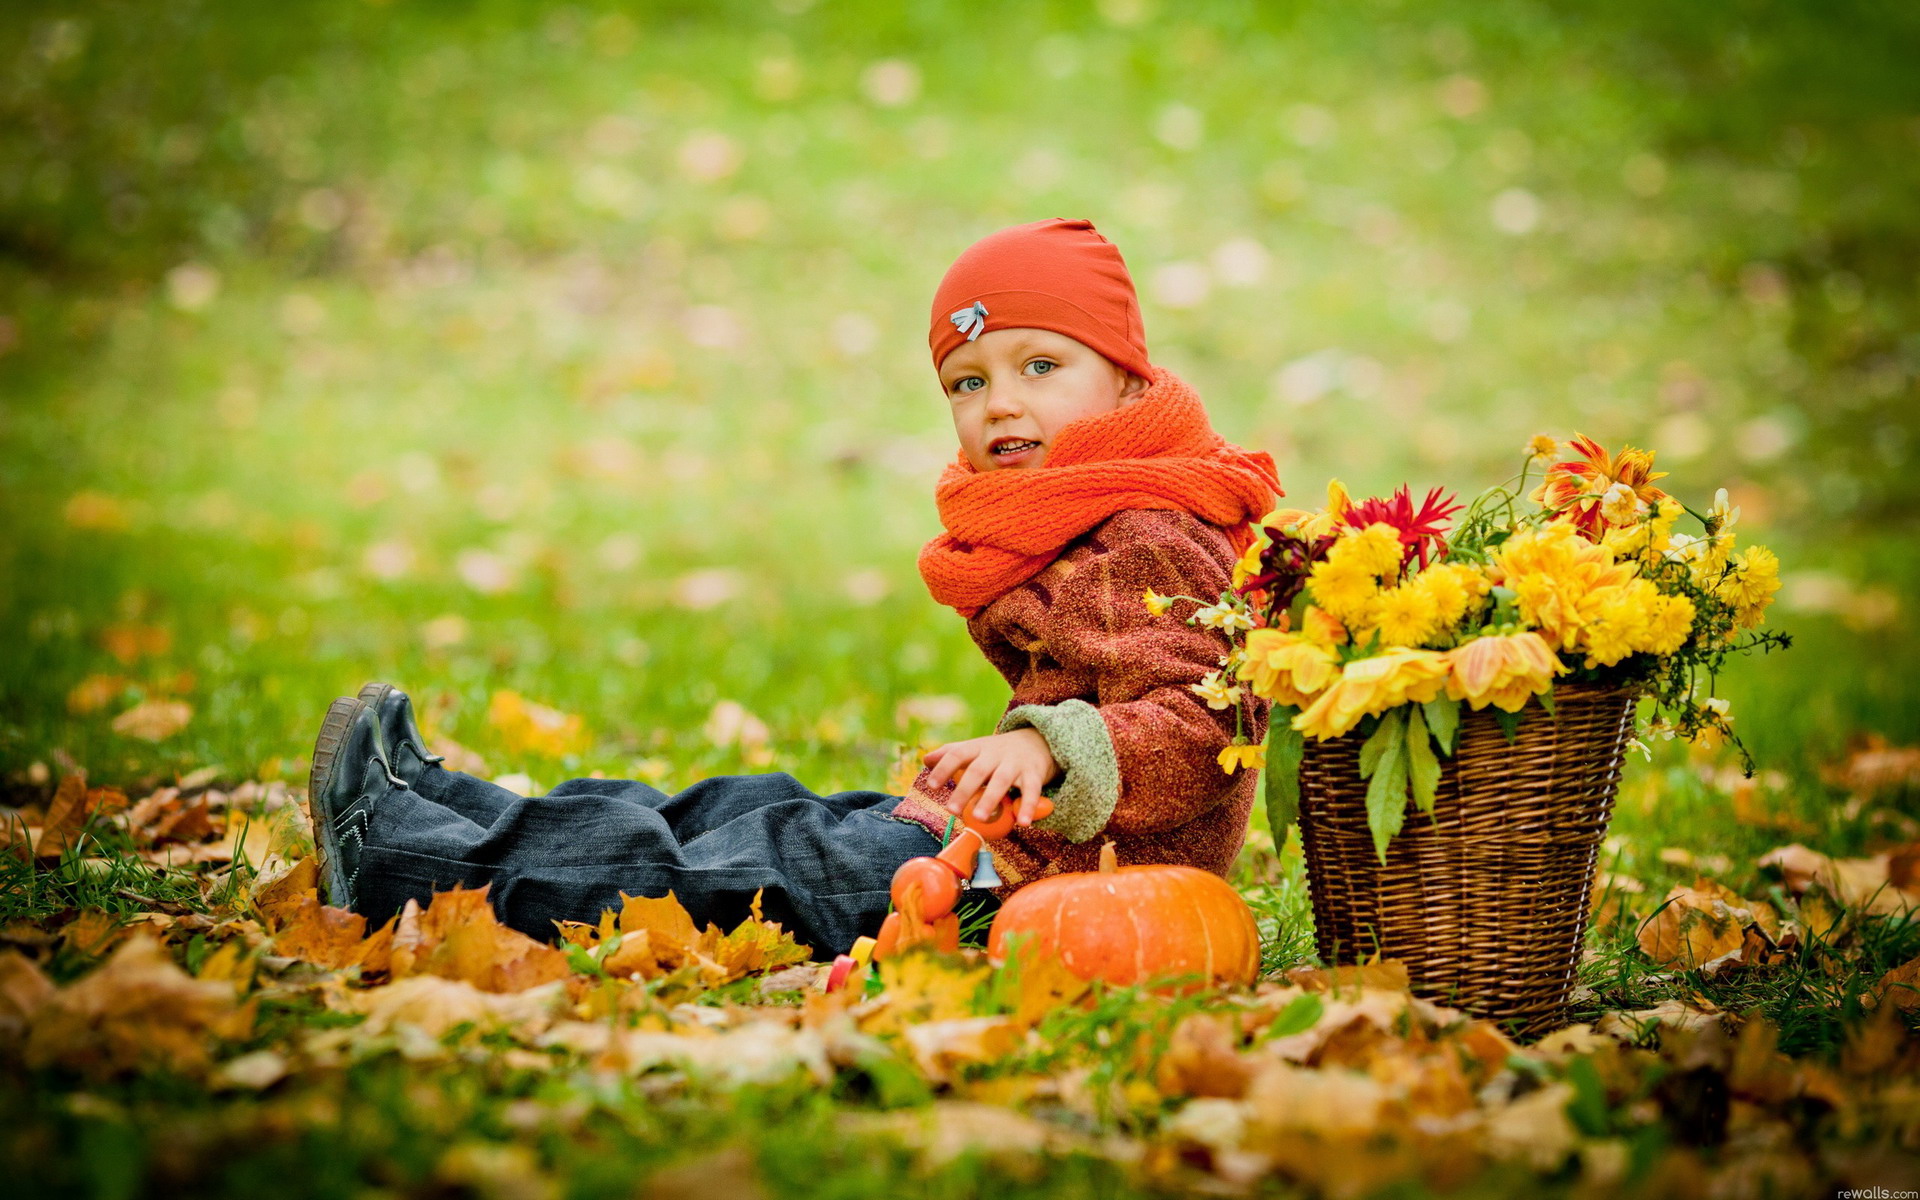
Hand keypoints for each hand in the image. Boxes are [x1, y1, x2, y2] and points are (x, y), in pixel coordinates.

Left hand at [922, 728, 1058, 826]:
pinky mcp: (1034, 774)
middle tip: (951, 810)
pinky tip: (1022, 823)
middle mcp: (995, 754)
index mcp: (978, 747)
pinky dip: (1028, 807)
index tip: (931, 786)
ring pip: (1002, 780)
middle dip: (964, 790)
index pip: (957, 754)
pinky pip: (1031, 791)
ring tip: (980, 818)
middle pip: (978, 770)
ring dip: (990, 799)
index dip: (943, 769)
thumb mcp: (975, 748)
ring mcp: (1015, 763)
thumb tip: (925, 761)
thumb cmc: (997, 751)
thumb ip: (950, 753)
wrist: (1037, 741)